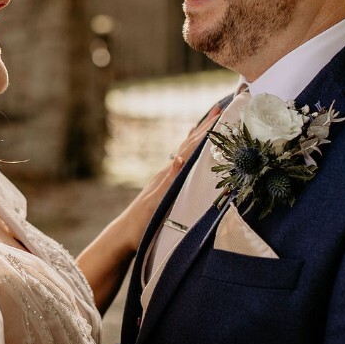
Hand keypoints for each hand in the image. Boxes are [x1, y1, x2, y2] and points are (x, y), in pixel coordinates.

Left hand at [119, 104, 221, 252]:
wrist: (123, 236)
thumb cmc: (140, 224)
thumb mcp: (156, 204)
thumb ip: (168, 182)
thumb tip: (179, 158)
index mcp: (168, 175)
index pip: (191, 147)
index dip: (206, 130)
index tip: (221, 112)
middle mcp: (168, 172)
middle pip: (189, 144)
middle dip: (205, 126)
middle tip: (221, 108)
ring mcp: (166, 179)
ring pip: (186, 151)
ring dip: (199, 136)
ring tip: (211, 121)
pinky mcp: (166, 187)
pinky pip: (183, 163)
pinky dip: (192, 152)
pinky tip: (193, 151)